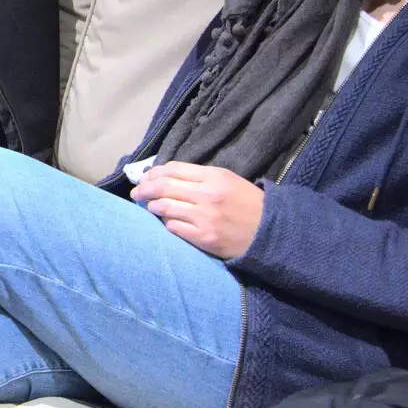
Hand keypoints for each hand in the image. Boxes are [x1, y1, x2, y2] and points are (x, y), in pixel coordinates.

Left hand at [130, 161, 264, 259]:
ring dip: (153, 206)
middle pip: (164, 187)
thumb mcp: (228, 180)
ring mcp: (204, 218)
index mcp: (213, 177)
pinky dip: (167, 223)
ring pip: (165, 208)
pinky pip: (174, 228)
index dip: (154, 173)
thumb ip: (199, 176)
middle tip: (136, 193)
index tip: (146, 178)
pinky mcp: (204, 238)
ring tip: (149, 206)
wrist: (271, 231)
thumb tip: (167, 176)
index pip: (173, 169)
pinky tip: (167, 221)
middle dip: (145, 189)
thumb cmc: (247, 203)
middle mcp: (207, 195)